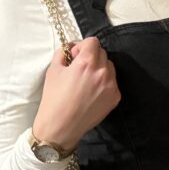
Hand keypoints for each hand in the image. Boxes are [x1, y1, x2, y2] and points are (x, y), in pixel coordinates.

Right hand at [32, 37, 120, 151]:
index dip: (82, 46)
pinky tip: (91, 93)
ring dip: (99, 69)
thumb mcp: (53, 70)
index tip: (75, 56)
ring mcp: (111, 85)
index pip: (93, 41)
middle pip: (102, 53)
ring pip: (109, 67)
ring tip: (85, 82)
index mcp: (87, 62)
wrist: (60, 127)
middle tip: (78, 69)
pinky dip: (104, 84)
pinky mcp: (115, 97)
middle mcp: (103, 72)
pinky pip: (112, 82)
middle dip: (90, 57)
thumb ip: (63, 53)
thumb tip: (71, 48)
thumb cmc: (54, 99)